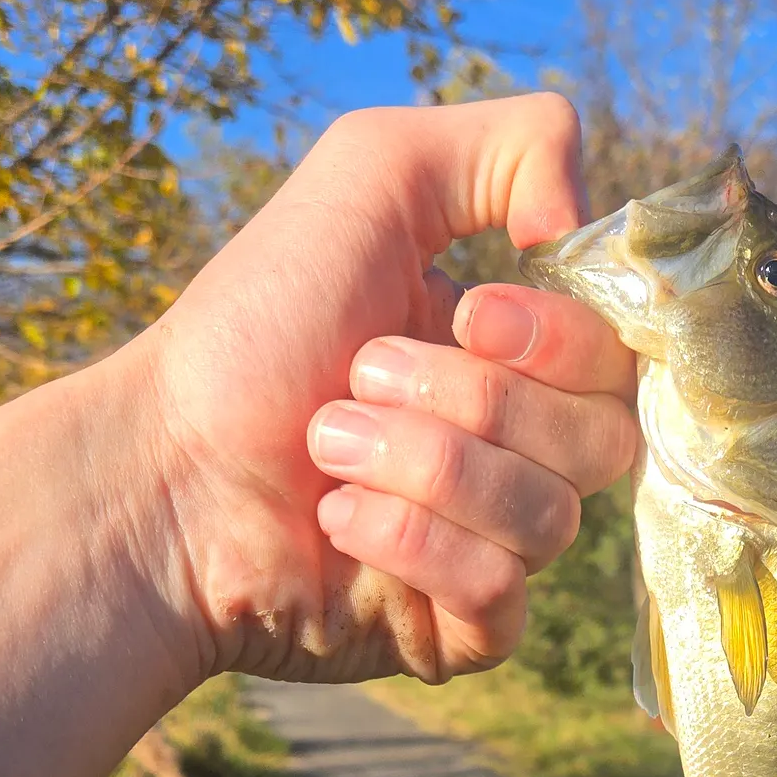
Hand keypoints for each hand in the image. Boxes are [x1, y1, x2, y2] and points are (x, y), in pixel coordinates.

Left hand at [138, 95, 636, 684]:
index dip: (557, 339)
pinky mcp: (463, 631)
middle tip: (357, 380)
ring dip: (422, 468)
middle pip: (604, 442)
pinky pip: (504, 596)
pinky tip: (336, 521)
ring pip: (551, 521)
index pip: (621, 361)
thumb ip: (511, 146)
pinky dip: (411, 546)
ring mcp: (497, 547)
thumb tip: (585, 227)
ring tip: (325, 448)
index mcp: (521, 361)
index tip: (466, 312)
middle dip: (470, 402)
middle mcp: (524, 454)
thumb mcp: (373, 174)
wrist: (155, 469)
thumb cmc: (252, 327)